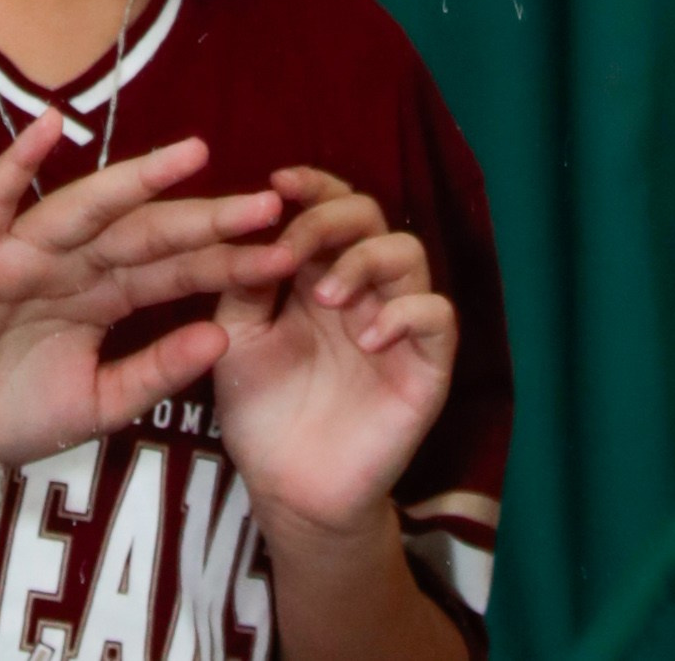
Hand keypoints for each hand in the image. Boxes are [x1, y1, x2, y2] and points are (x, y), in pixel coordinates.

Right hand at [0, 110, 292, 467]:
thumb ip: (154, 372)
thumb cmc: (5, 415)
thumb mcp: (96, 404)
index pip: (175, 270)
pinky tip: (51, 124)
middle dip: (207, 220)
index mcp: (101, 295)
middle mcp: (70, 261)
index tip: (287, 253)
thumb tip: (222, 338)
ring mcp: (22, 248)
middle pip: (147, 233)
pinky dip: (19, 160)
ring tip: (196, 155)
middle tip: (270, 206)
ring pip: (90, 208)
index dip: (227, 261)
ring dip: (140, 180)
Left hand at [212, 169, 457, 534]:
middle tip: (295, 246)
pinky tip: (367, 338)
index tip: (277, 182)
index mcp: (316, 272)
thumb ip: (242, 282)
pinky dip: (406, 313)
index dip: (312, 185)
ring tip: (325, 299)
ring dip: (364, 261)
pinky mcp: (427, 368)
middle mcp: (363, 288)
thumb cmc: (261, 411)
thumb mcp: (236, 337)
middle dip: (330, 217)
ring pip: (409, 253)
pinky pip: (439, 317)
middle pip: (369, 214)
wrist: (288, 491)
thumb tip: (248, 223)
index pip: (329, 205)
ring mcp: (398, 324)